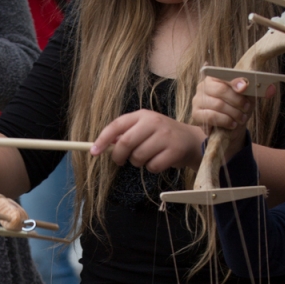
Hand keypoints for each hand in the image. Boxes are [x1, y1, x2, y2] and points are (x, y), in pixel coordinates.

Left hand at [90, 110, 205, 171]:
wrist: (191, 140)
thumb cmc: (162, 136)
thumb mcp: (144, 128)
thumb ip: (126, 133)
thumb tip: (104, 144)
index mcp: (142, 115)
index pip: (117, 125)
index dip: (102, 139)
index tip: (94, 151)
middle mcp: (153, 123)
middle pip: (125, 143)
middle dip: (118, 156)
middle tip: (119, 161)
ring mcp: (165, 137)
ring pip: (138, 157)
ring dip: (138, 163)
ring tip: (147, 157)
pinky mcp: (174, 151)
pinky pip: (152, 166)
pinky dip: (152, 168)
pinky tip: (159, 161)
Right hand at [191, 74, 269, 158]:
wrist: (231, 127)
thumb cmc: (238, 107)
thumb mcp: (249, 96)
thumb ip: (257, 90)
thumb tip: (271, 88)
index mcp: (215, 77)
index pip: (223, 75)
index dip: (234, 80)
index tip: (245, 87)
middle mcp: (203, 86)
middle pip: (220, 90)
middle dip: (237, 100)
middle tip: (246, 107)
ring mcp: (197, 100)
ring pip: (217, 105)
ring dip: (233, 113)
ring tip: (241, 118)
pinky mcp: (196, 115)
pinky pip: (211, 117)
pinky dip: (225, 121)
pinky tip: (232, 124)